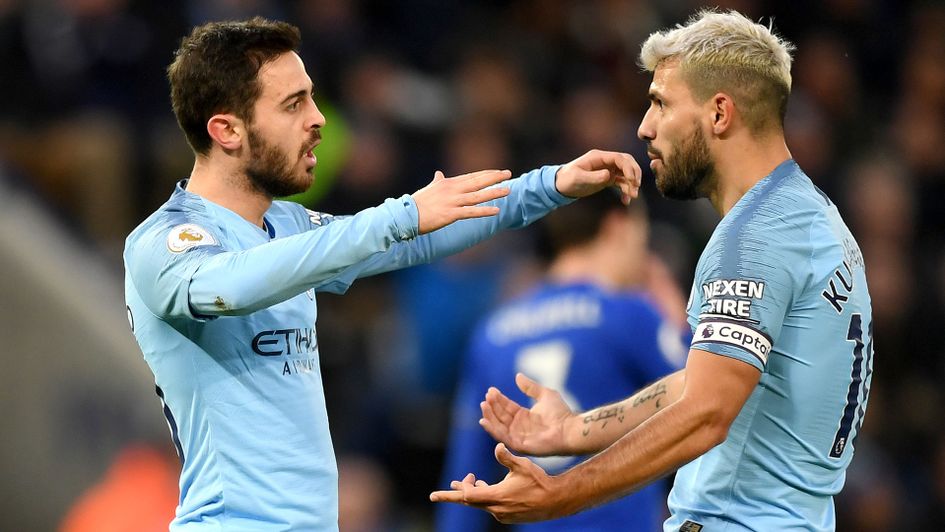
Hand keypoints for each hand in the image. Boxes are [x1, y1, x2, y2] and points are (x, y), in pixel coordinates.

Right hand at [412, 169, 510, 233]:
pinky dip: (484, 211)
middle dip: (494, 178)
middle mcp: (452, 190)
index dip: (486, 174)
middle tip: (509, 173)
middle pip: (478, 182)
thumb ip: (437, 181)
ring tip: (508, 190)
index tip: (498, 171)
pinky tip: (496, 211)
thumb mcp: (429, 189)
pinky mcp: (451, 214)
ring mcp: (452, 202)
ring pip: (478, 196)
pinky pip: (471, 212)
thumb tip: (438, 173)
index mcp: (448, 183)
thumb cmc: (417, 203)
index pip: (472, 176)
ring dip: (494, 193)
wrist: (407, 216)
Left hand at [429, 443, 567, 523]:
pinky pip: (491, 506)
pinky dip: (485, 496)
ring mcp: (503, 514)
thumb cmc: (539, 481)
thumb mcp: (522, 465)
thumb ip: (507, 457)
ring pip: (481, 503)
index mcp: (496, 497)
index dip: (452, 493)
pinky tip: (486, 486)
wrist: (556, 500)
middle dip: (459, 492)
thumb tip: (497, 446)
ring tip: (470, 480)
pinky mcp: (509, 516)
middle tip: (447, 488)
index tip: (440, 491)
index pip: (467, 497)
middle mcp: (496, 509)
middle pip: (470, 501)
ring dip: (474, 492)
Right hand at [480, 373, 575, 455]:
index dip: (498, 399)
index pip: (507, 407)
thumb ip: (530, 387)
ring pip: (499, 426)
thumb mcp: (544, 394)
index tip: (491, 390)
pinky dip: (492, 429)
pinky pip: (503, 437)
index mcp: (524, 416)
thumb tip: (518, 376)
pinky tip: (485, 420)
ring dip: (490, 416)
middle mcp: (520, 427)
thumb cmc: (561, 413)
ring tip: (484, 405)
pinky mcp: (520, 445)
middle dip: (492, 406)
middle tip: (487, 396)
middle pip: (501, 416)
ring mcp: (519, 437)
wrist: (570, 428)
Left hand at [554, 149, 641, 203]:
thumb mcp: (578, 178)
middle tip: (636, 187)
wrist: (560, 186)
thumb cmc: (566, 179)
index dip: (629, 168)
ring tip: (632, 196)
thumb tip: (609, 175)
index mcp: (599, 157)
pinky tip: (626, 201)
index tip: (632, 180)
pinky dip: (625, 190)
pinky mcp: (607, 179)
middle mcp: (605, 161)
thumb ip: (593, 177)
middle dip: (634, 174)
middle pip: (627, 163)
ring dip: (631, 184)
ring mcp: (607, 170)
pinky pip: (621, 183)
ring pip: (626, 174)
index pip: (620, 158)